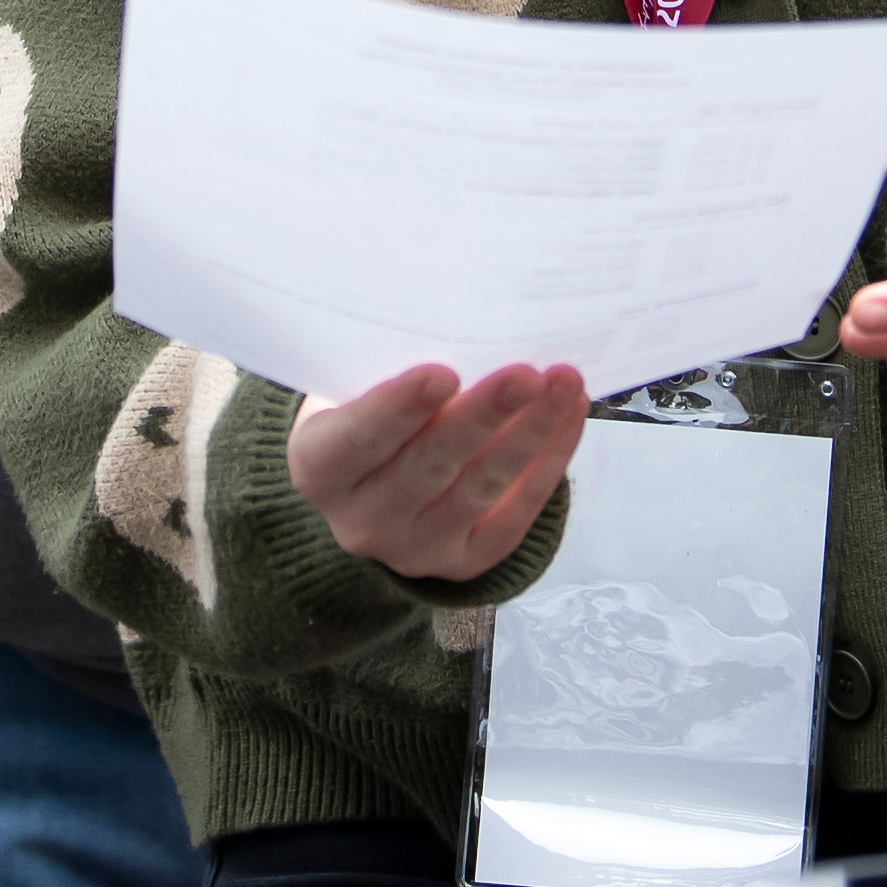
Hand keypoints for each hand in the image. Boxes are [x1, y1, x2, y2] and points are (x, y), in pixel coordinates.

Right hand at [283, 360, 586, 582]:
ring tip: (564, 385)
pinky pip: (512, 516)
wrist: (368, 488)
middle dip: (483, 416)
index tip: (444, 372)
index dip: (399, 408)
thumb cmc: (365, 414)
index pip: (358, 439)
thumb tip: (465, 324)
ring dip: (529, 434)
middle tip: (526, 374)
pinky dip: (546, 464)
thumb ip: (387, 369)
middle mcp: (360, 520)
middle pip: (429, 465)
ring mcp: (413, 549)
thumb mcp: (351, 390)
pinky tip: (567, 418)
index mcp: (319, 467)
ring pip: (479, 489)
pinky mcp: (463, 562)